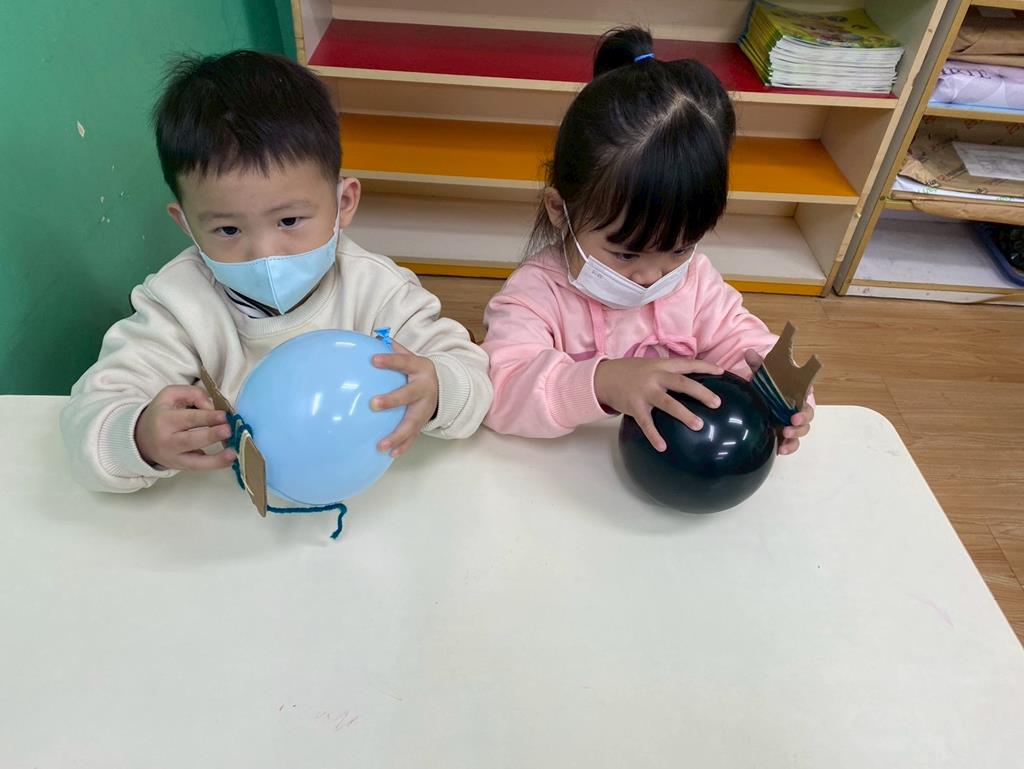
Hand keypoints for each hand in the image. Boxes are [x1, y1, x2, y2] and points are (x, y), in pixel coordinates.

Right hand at [135, 386, 235, 470]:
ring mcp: (173, 457)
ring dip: (216, 459)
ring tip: (233, 453)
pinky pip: (198, 468)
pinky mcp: (180, 467)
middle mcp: (167, 441)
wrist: (142, 438)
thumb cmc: (162, 413)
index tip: (224, 415)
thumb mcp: (171, 395)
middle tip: (228, 430)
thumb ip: (193, 394)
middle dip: (210, 435)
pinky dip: (215, 465)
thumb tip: (212, 406)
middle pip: (189, 440)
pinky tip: (230, 460)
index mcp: (164, 420)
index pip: (188, 419)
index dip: (207, 417)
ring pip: (194, 461)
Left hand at [371, 341, 439, 457]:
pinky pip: (413, 436)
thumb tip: (375, 336)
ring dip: (397, 435)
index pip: (404, 362)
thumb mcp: (412, 357)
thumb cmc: (417, 371)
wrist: (445, 388)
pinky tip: (390, 454)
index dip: (390, 361)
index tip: (373, 360)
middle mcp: (424, 389)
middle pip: (409, 395)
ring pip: (412, 423)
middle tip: (373, 404)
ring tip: (381, 445)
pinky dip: (403, 446)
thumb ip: (395, 349)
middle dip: (392, 400)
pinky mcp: (423, 423)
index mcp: (420, 369)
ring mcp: (424, 409)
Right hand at [594, 357, 724, 451]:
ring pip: (668, 403)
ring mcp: (644, 391)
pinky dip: (654, 435)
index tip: (722, 371)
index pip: (687, 364)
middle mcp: (654, 376)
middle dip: (701, 392)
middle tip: (717, 403)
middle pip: (682, 383)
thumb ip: (667, 373)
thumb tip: (690, 383)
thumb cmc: (630, 373)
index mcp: (661, 365)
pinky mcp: (634, 406)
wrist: (603, 377)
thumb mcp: (649, 366)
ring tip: (699, 425)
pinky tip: (663, 447)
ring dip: (684, 414)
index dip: (705, 366)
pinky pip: (646, 423)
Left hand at [743, 350, 813, 455]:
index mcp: (795, 393)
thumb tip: (748, 352)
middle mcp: (797, 408)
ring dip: (796, 434)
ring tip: (785, 434)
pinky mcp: (784, 435)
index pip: (807, 391)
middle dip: (803, 419)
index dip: (807, 394)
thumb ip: (757, 365)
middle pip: (808, 415)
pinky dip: (788, 448)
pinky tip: (780, 451)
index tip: (801, 400)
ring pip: (802, 430)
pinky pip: (791, 444)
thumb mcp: (761, 377)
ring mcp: (792, 423)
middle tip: (793, 420)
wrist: (758, 403)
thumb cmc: (765, 388)